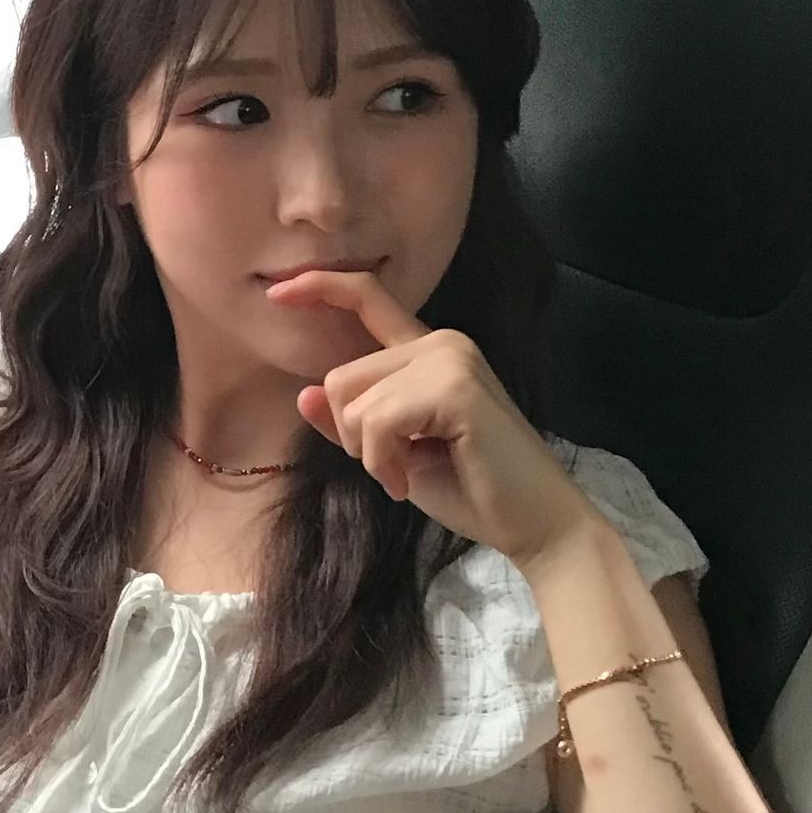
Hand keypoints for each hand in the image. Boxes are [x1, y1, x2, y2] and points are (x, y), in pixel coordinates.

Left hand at [267, 269, 597, 567]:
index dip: (320, 288)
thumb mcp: (393, 456)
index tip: (278, 291)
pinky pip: (375, 423)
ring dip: (370, 454)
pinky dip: (382, 463)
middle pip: (339, 378)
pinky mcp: (453, 386)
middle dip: (354, 437)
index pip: (368, 300)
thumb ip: (352, 423)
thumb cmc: (469, 490)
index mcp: (427, 352)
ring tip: (412, 472)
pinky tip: (412, 481)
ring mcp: (449, 358)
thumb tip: (303, 395)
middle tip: (398, 466)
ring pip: (352, 403)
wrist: (533, 523)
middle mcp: (440, 343)